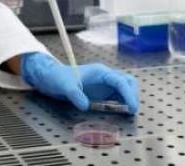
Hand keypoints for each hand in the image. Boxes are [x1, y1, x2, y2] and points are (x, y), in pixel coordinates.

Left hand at [20, 53, 138, 114]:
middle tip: (132, 111)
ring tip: (130, 113)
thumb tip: (85, 106)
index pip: (120, 81)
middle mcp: (106, 76)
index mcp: (100, 72)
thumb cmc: (58, 78)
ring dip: (130, 98)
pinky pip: (118, 96)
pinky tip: (123, 112)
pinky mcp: (103, 92)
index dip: (128, 94)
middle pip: (127, 82)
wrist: (52, 78)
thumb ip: (75, 95)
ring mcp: (105, 84)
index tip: (132, 107)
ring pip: (125, 88)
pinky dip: (124, 103)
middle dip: (133, 95)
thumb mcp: (64, 86)